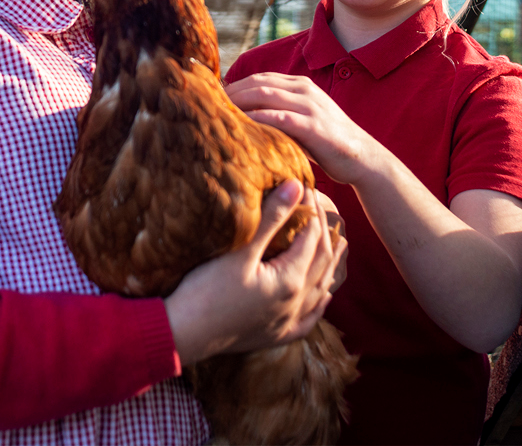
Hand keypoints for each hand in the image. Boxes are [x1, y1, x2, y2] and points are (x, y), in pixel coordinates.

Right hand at [164, 180, 343, 365]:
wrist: (182, 335)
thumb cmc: (206, 291)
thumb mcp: (240, 250)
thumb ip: (272, 217)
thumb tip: (297, 185)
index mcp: (290, 279)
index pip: (312, 237)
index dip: (313, 211)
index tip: (308, 190)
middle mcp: (295, 303)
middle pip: (321, 262)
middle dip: (324, 233)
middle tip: (322, 209)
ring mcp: (286, 322)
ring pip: (320, 290)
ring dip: (330, 265)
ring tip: (338, 246)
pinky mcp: (274, 336)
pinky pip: (308, 320)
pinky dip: (319, 304)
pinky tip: (324, 297)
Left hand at [226, 73, 386, 185]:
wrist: (362, 158)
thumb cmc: (326, 143)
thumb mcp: (301, 121)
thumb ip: (279, 114)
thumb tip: (243, 120)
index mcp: (300, 85)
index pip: (259, 78)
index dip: (234, 85)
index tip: (212, 98)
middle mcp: (304, 90)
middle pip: (258, 83)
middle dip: (230, 92)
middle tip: (207, 106)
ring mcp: (310, 106)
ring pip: (266, 96)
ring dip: (238, 103)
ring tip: (217, 115)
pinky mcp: (314, 126)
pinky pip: (280, 118)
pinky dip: (258, 120)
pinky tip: (241, 128)